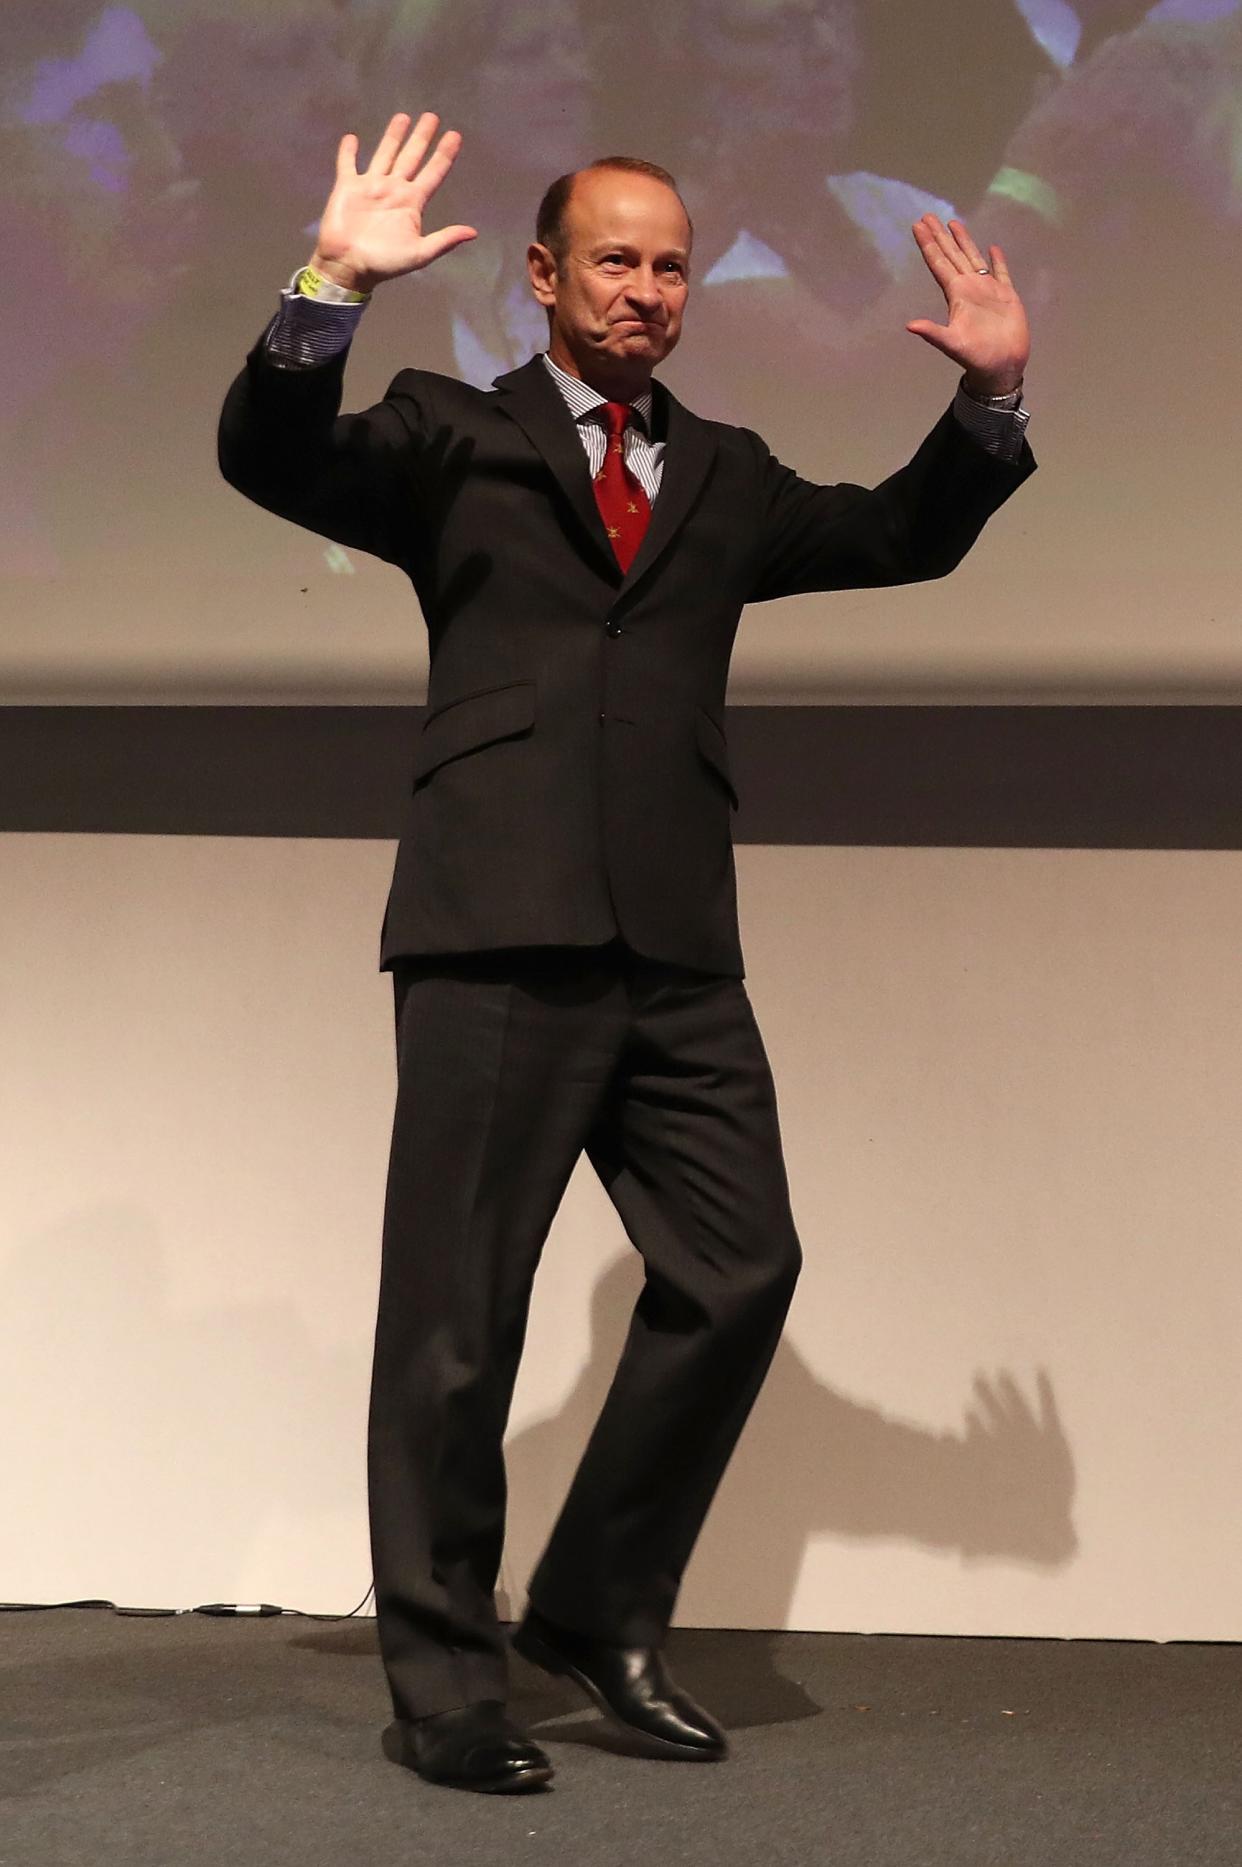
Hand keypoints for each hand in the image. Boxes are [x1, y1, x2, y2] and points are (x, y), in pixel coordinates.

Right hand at [310, 111, 476, 294]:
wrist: (348, 266)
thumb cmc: (384, 263)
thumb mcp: (419, 253)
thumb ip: (445, 240)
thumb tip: (473, 232)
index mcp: (412, 203)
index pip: (433, 173)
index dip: (444, 155)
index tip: (455, 136)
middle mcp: (394, 189)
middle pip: (411, 157)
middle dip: (422, 137)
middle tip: (432, 117)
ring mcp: (371, 186)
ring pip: (385, 154)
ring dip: (393, 136)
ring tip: (403, 117)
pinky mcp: (348, 187)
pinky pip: (348, 164)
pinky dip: (349, 151)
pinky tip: (353, 138)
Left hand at [906, 215, 1029, 396]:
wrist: (1002, 367)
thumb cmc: (977, 357)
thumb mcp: (952, 344)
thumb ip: (933, 333)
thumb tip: (910, 325)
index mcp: (956, 294)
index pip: (938, 263)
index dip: (929, 244)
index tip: (918, 225)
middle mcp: (970, 288)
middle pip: (951, 255)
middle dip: (940, 236)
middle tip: (928, 216)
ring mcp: (988, 290)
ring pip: (973, 258)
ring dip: (963, 242)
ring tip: (953, 223)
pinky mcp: (1006, 295)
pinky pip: (1001, 272)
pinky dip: (997, 260)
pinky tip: (993, 248)